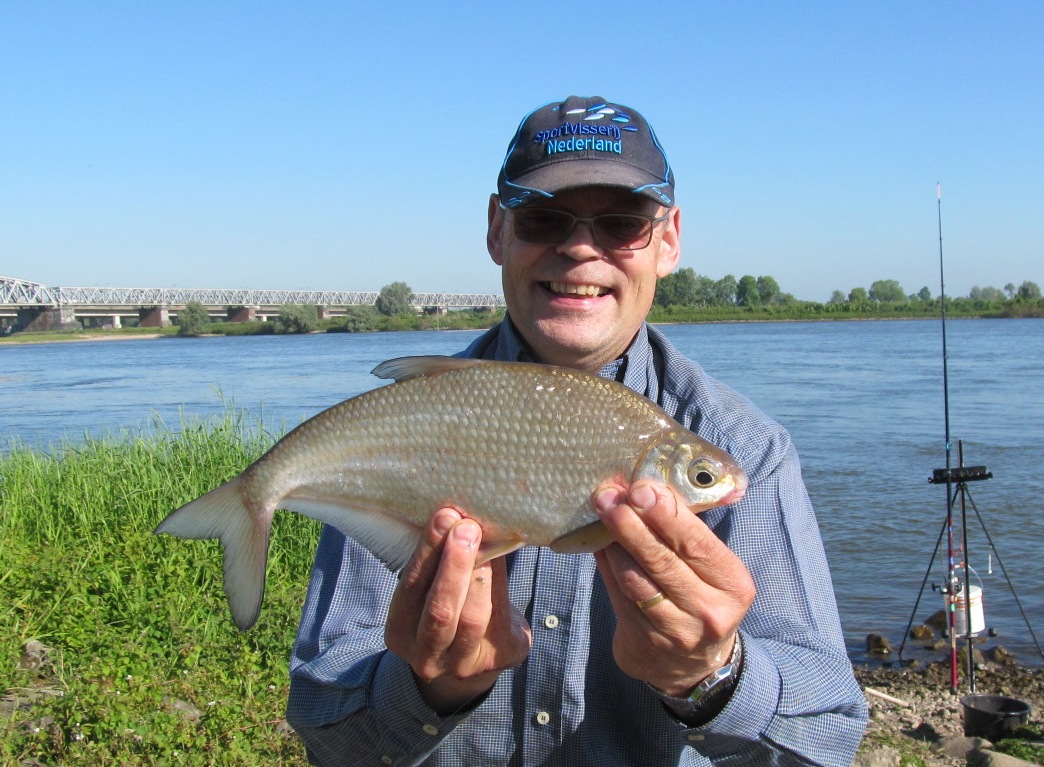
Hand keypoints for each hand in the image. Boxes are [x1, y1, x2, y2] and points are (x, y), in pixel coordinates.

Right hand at [385, 508, 531, 713]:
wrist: (475, 651)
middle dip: (454, 566)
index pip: (410, 590)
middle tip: (467, 527)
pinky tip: (506, 554)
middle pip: (440, 612)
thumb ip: (439, 561)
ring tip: (489, 539)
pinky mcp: (500, 658)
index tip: (444, 517)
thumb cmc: (447, 604)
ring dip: (482, 574)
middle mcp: (427, 657)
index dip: (428, 553)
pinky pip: (503, 618)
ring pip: (473, 618)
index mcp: (400, 633)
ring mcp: (464, 665)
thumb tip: (457, 513)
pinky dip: (502, 583)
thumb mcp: (430, 589)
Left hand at [593, 481, 754, 697]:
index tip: (642, 487)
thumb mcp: (713, 568)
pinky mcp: (643, 642)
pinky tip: (598, 542)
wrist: (692, 664)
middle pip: (662, 560)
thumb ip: (691, 531)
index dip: (666, 514)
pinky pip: (617, 594)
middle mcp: (708, 611)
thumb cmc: (701, 595)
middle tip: (609, 496)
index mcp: (733, 585)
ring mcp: (674, 632)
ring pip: (634, 578)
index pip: (697, 544)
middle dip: (631, 523)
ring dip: (613, 542)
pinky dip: (606, 564)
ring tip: (601, 513)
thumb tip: (654, 484)